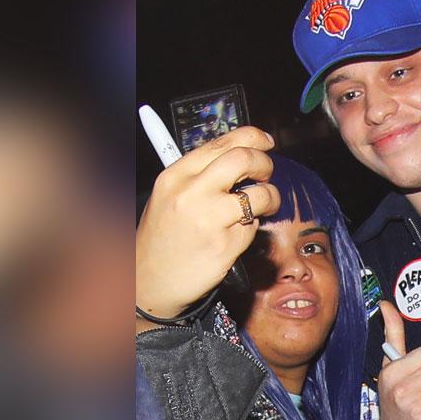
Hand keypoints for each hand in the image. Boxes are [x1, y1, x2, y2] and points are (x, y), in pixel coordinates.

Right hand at [135, 127, 280, 321]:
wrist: (150, 281)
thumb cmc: (163, 237)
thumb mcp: (169, 195)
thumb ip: (201, 174)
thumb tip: (241, 154)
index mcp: (176, 175)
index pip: (222, 143)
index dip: (252, 138)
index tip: (266, 142)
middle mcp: (191, 192)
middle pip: (244, 159)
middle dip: (265, 164)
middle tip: (266, 175)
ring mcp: (209, 219)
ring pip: (260, 194)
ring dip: (270, 198)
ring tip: (262, 206)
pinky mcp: (225, 245)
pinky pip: (254, 226)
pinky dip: (253, 227)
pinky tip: (237, 233)